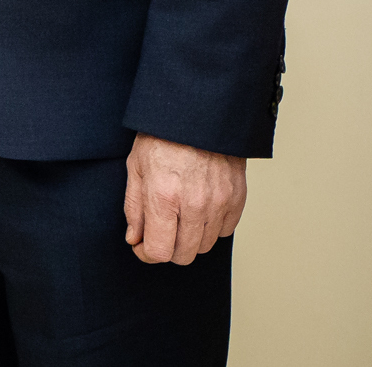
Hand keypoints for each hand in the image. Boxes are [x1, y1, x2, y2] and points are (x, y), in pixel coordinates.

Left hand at [123, 133, 244, 264]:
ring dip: (189, 239)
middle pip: (184, 255)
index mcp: (164, 197)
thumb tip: (135, 239)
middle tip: (160, 233)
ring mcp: (219, 203)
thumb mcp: (135, 167)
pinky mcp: (237, 199)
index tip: (142, 246)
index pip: (159, 251)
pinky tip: (199, 210)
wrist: (198, 115)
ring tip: (179, 218)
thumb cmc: (162, 137)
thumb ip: (134, 208)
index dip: (147, 253)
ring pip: (205, 246)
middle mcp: (194, 205)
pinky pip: (224, 231)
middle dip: (167, 249)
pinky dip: (211, 227)